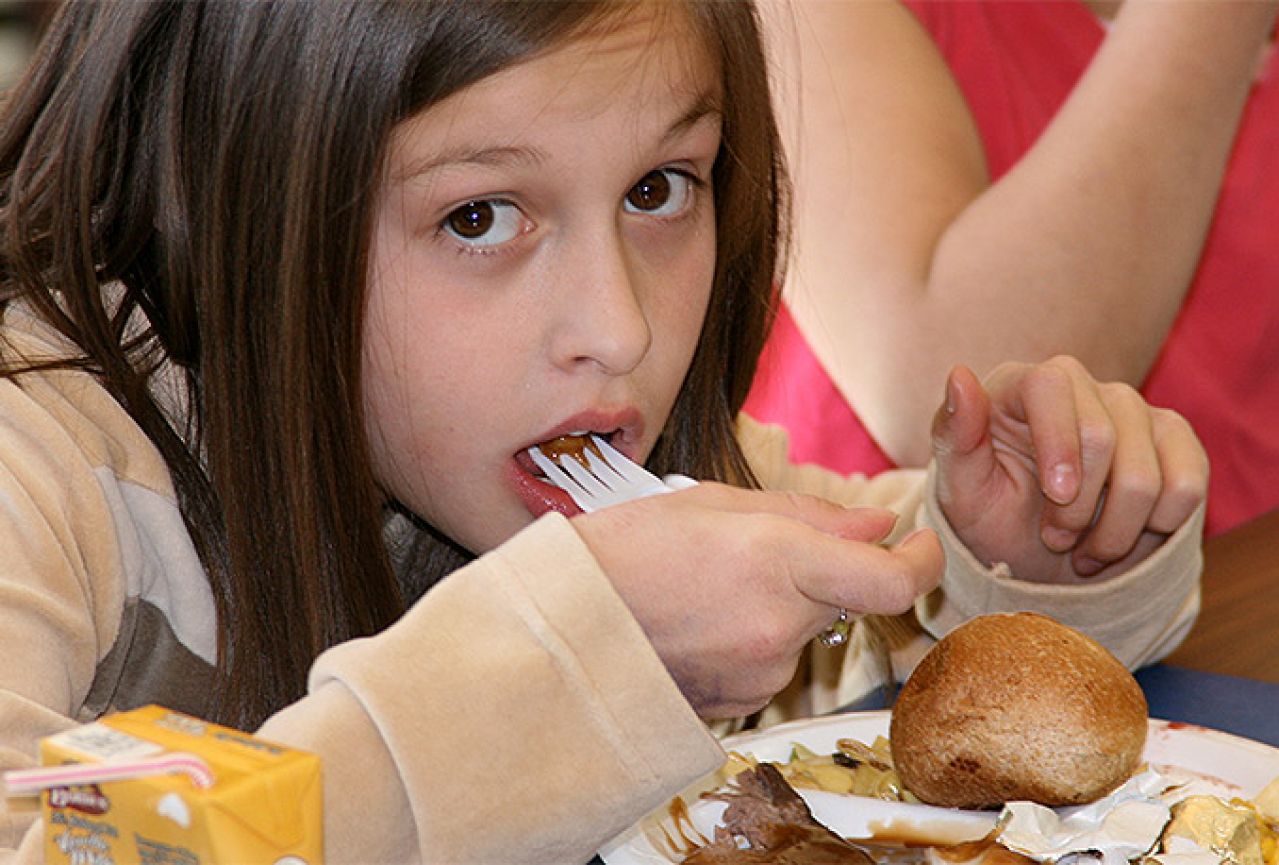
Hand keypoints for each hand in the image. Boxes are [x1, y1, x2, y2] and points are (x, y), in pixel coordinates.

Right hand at [571, 486, 942, 719]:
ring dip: (777, 606)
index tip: (919, 544)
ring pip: (803, 630)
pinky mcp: (740, 703)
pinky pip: (770, 661)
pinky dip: (751, 638)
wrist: (559, 628)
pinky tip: (700, 622)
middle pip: (842, 599)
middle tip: (750, 550)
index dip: (921, 563)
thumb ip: (809, 514)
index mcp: (776, 560)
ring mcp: (760, 672)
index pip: (889, 580)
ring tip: (706, 587)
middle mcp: (778, 625)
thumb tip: (878, 523)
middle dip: (816, 573)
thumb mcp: (712, 503)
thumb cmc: (622, 552)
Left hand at [932, 358, 1206, 582]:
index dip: (1058, 443)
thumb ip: (956, 433)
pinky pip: (1187, 485)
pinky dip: (1156, 527)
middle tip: (1054, 536)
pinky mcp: (1173, 440)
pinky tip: (1122, 535)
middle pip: (1104, 435)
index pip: (1050, 386)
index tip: (1055, 495)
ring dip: (1113, 531)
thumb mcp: (961, 489)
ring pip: (1147, 474)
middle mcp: (1079, 385)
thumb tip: (959, 374)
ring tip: (1081, 544)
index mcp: (1019, 384)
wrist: (1035, 558)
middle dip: (1077, 508)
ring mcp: (1132, 409)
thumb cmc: (990, 517)